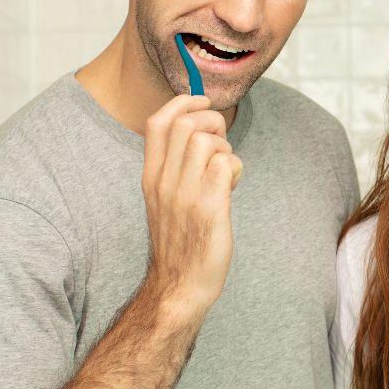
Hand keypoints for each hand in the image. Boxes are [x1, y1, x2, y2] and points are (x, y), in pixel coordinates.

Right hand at [141, 95, 243, 311]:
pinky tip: (234, 185)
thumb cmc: (179, 240)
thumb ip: (174, 166)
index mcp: (151, 177)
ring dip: (226, 147)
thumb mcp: (164, 199)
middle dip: (213, 121)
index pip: (157, 122)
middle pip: (186, 124)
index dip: (183, 103)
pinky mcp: (209, 208)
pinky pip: (227, 165)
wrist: (179, 286)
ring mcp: (185, 195)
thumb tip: (197, 132)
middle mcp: (164, 182)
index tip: (202, 102)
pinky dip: (237, 168)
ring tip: (227, 170)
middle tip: (222, 143)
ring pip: (208, 141)